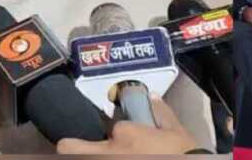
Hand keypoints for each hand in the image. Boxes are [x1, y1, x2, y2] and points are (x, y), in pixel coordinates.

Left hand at [57, 95, 199, 154]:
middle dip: (69, 147)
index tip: (126, 138)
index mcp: (126, 134)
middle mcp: (108, 153)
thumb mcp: (177, 132)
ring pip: (75, 157)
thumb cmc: (182, 154)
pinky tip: (90, 157)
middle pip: (69, 148)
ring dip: (80, 153)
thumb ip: (162, 114)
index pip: (114, 127)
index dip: (120, 133)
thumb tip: (153, 97)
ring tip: (77, 151)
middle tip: (68, 147)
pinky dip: (91, 159)